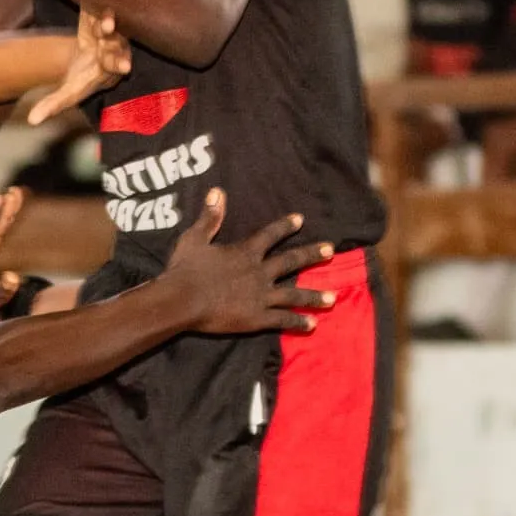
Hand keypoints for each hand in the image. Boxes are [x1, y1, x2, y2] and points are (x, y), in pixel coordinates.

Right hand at [28, 7, 131, 126]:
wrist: (88, 57)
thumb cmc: (81, 78)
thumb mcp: (68, 92)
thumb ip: (53, 105)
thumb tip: (32, 121)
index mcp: (108, 66)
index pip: (116, 64)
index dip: (119, 64)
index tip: (125, 66)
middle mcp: (113, 46)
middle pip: (115, 41)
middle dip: (111, 37)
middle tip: (106, 30)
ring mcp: (107, 28)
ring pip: (110, 21)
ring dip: (106, 18)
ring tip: (103, 20)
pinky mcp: (96, 13)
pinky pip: (95, 5)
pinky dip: (91, 0)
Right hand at [158, 198, 336, 335]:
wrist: (182, 301)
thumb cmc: (185, 270)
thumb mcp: (195, 239)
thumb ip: (210, 217)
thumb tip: (217, 191)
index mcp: (246, 252)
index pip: (271, 235)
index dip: (285, 226)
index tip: (300, 220)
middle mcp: (259, 272)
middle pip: (291, 261)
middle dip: (312, 254)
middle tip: (330, 250)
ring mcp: (261, 297)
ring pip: (294, 295)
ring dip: (314, 296)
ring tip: (333, 298)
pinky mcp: (257, 318)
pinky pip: (282, 319)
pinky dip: (298, 321)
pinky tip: (313, 324)